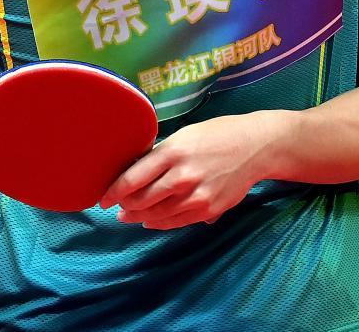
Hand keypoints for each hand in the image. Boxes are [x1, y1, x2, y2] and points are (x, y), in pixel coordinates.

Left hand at [98, 112, 279, 229]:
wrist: (255, 146)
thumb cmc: (218, 134)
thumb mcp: (185, 135)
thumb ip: (161, 154)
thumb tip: (136, 168)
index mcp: (172, 151)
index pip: (133, 178)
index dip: (114, 192)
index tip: (103, 198)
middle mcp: (182, 175)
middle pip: (141, 200)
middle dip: (125, 206)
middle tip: (116, 206)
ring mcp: (196, 195)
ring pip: (156, 215)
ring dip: (139, 217)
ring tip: (129, 215)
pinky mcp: (208, 208)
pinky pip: (175, 222)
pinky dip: (159, 224)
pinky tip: (150, 221)